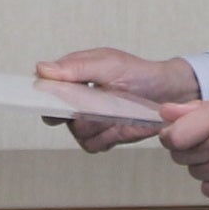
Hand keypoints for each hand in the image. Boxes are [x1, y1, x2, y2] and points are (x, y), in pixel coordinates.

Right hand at [38, 48, 198, 151]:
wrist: (167, 94)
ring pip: (76, 132)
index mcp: (71, 79)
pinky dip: (106, 136)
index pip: (43, 90)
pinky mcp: (101, 138)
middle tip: (92, 104)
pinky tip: (120, 124)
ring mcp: (88, 122)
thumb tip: (41, 69)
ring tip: (116, 109)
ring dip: (97, 123)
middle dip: (74, 111)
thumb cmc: (138, 73)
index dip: (40, 96)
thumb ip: (76, 67)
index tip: (45, 98)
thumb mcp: (108, 64)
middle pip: (55, 115)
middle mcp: (75, 102)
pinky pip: (91, 145)